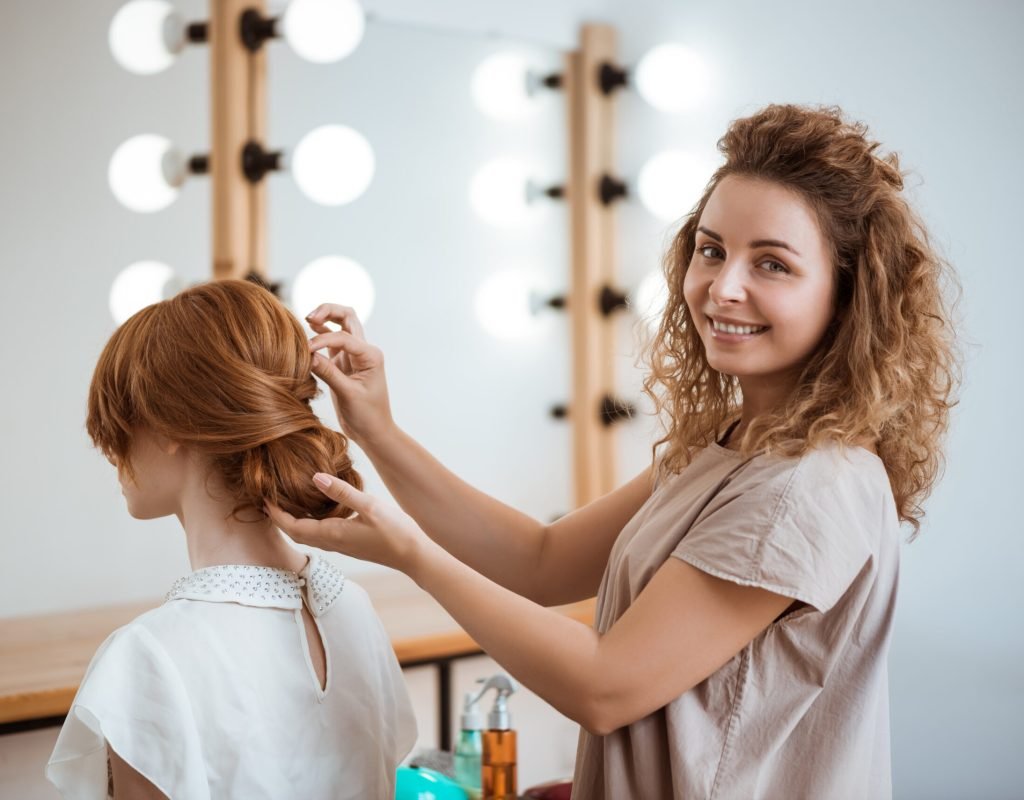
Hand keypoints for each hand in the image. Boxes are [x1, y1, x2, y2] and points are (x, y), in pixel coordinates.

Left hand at [265, 473, 434, 573]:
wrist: (414, 557)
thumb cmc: (396, 532)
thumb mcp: (370, 507)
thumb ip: (342, 492)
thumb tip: (314, 478)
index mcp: (331, 533)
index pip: (291, 526)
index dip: (274, 513)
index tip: (262, 495)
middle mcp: (331, 542)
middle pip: (294, 531)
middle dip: (278, 517)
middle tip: (268, 496)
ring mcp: (340, 545)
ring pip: (306, 533)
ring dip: (292, 520)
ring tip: (286, 500)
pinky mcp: (348, 543)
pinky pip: (319, 533)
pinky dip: (308, 521)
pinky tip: (315, 507)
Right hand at [305, 304, 393, 445]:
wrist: (373, 432)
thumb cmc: (367, 416)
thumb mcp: (348, 395)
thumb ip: (329, 373)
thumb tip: (307, 355)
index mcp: (370, 355)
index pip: (343, 337)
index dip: (322, 340)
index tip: (306, 351)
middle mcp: (364, 351)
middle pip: (347, 317)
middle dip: (329, 311)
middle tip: (308, 316)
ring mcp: (353, 356)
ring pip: (340, 326)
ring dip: (325, 319)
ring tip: (306, 319)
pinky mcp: (343, 364)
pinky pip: (331, 342)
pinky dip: (320, 334)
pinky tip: (308, 331)